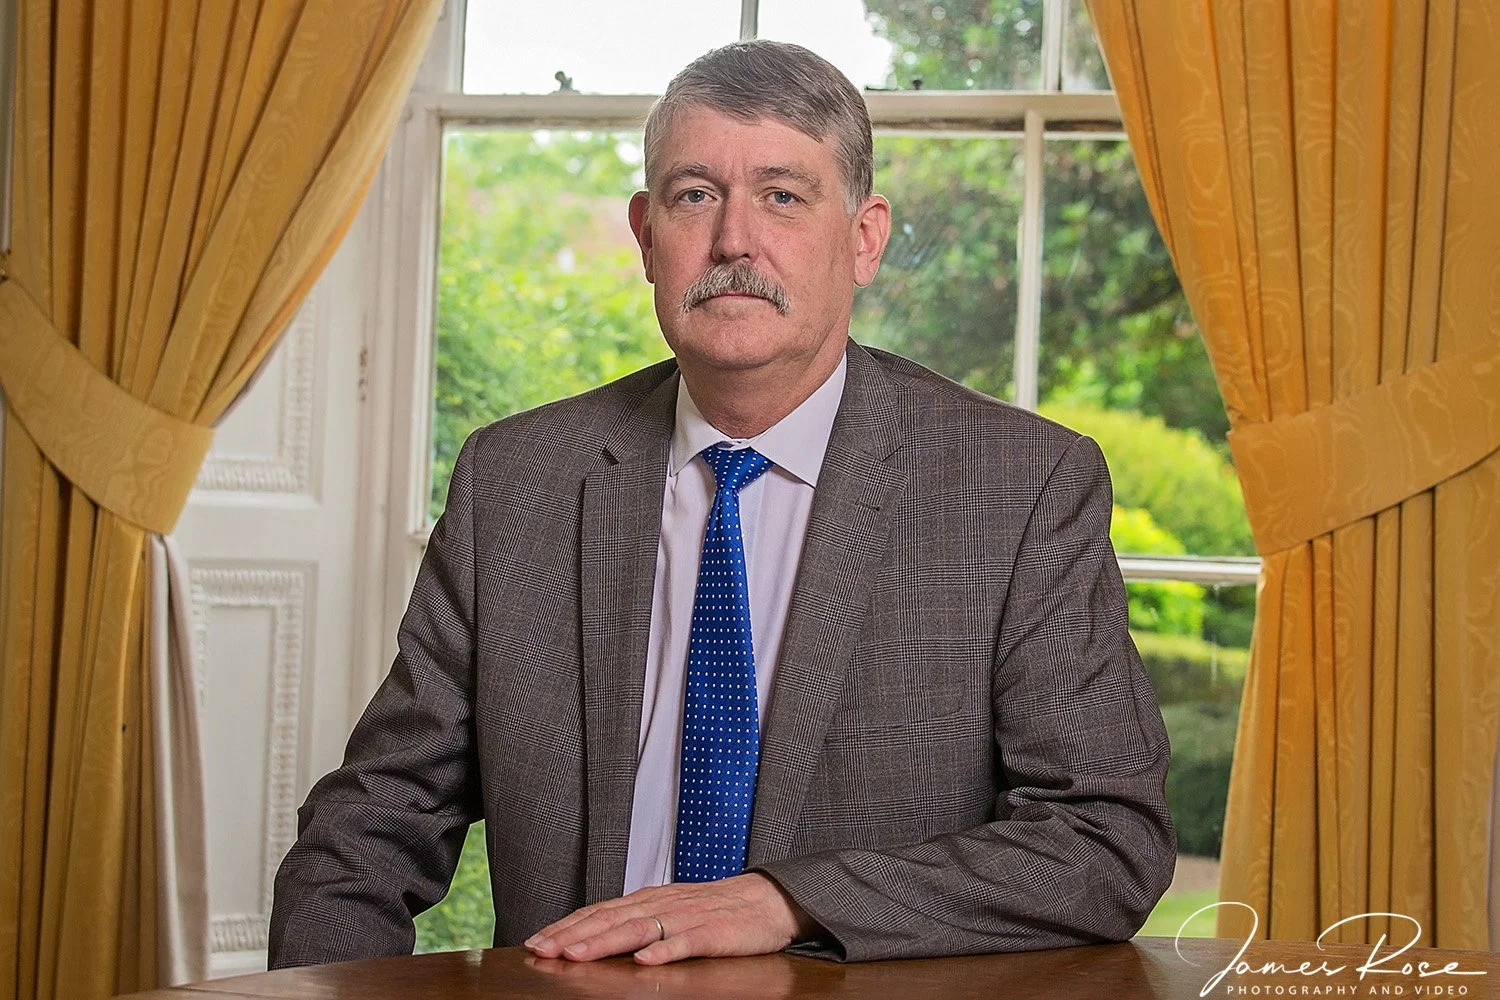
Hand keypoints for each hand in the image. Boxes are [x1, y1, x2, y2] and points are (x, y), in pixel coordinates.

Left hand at [522, 872, 822, 964]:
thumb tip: (591, 935)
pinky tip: (645, 961)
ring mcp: (687, 917)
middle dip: (573, 935)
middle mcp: (662, 904)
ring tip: (577, 954)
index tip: (537, 941)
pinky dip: (664, 951)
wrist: (767, 900)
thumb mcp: (668, 910)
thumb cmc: (714, 910)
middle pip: (611, 919)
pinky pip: (686, 942)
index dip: (567, 925)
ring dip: (606, 941)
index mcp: (649, 899)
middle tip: (543, 949)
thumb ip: (634, 920)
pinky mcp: (714, 932)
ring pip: (640, 929)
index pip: (599, 911)